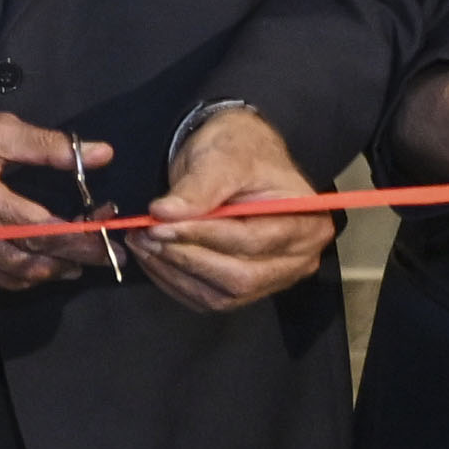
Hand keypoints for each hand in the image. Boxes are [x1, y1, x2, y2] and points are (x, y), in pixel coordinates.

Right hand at [0, 106, 124, 291]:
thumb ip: (48, 147)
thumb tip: (101, 155)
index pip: (41, 230)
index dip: (81, 240)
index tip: (110, 239)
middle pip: (32, 262)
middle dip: (73, 259)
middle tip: (101, 249)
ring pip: (13, 279)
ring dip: (48, 270)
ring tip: (72, 256)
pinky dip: (16, 275)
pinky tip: (31, 259)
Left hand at [136, 108, 332, 316]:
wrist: (240, 158)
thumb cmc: (241, 150)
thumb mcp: (223, 156)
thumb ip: (198, 188)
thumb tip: (163, 214)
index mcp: (306, 221)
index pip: (252, 241)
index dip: (202, 236)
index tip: (159, 225)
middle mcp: (298, 258)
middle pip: (240, 277)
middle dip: (187, 258)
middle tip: (146, 236)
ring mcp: (274, 278)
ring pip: (221, 295)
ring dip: (175, 273)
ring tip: (143, 244)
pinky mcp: (246, 288)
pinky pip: (208, 298)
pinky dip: (176, 282)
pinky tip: (153, 258)